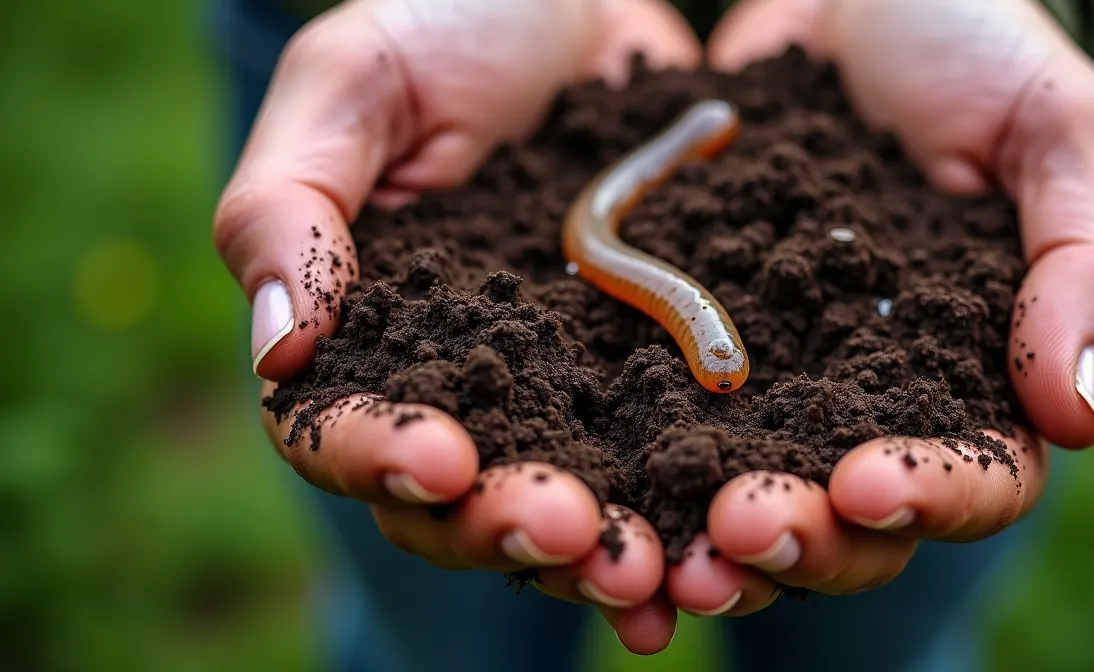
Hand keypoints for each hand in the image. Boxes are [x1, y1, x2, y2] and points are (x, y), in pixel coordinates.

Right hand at [213, 0, 701, 652]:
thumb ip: (291, 205)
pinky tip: (730, 546)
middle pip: (462, 499)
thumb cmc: (449, 20)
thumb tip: (279, 352)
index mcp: (368, 333)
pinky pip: (674, 459)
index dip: (380, 457)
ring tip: (662, 572)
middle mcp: (465, 384)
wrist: (584, 2)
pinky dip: (697, 510)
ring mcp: (565, 387)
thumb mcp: (355, 79)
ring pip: (574, 503)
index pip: (342, 430)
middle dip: (511, 526)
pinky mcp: (656, 372)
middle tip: (574, 533)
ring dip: (613, 551)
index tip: (441, 458)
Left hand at [662, 0, 1093, 613]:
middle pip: (847, 516)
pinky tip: (585, 477)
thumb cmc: (976, 45)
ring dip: (702, 529)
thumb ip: (1084, 262)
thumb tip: (1078, 419)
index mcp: (976, 369)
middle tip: (738, 532)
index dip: (928, 496)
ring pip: (744, 486)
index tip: (865, 484)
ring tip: (659, 548)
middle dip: (799, 537)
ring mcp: (774, 369)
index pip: (977, 476)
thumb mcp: (1054, 128)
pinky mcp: (686, 329)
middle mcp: (871, 393)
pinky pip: (652, 408)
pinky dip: (625, 455)